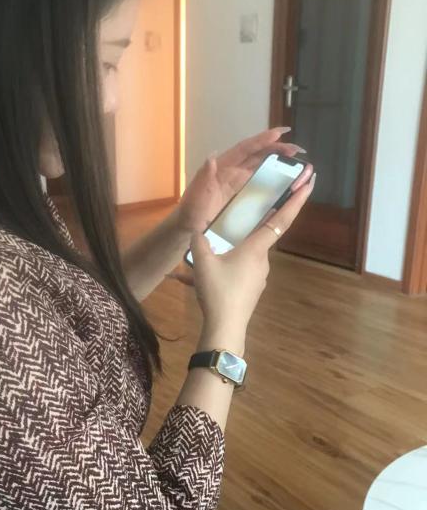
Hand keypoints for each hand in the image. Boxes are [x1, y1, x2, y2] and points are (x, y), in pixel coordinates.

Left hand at [175, 127, 305, 235]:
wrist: (188, 227)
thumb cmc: (190, 211)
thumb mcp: (195, 195)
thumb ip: (203, 177)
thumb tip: (212, 157)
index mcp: (222, 166)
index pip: (245, 149)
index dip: (262, 140)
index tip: (280, 133)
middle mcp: (232, 171)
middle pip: (258, 155)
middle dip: (277, 149)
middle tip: (297, 150)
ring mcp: (238, 182)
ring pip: (261, 166)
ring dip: (278, 162)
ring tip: (296, 161)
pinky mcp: (242, 194)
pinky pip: (260, 183)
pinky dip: (273, 179)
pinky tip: (286, 182)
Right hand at [188, 168, 315, 333]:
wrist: (225, 327)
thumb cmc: (218, 291)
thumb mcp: (202, 262)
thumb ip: (200, 241)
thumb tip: (198, 229)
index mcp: (256, 248)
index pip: (281, 218)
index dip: (297, 199)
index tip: (311, 181)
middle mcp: (263, 260)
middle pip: (260, 235)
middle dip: (254, 225)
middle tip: (246, 212)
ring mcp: (259, 276)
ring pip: (247, 255)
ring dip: (233, 252)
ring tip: (210, 260)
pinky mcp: (252, 289)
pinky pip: (241, 270)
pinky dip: (229, 268)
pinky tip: (212, 276)